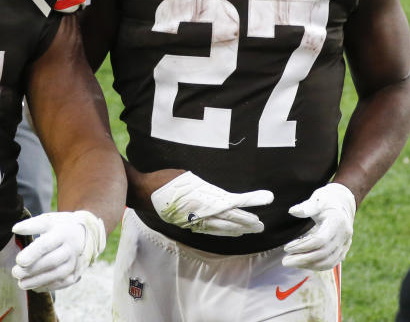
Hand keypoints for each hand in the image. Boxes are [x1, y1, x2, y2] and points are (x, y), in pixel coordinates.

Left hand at [11, 210, 105, 291]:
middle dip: (32, 270)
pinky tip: (33, 287)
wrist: (87, 233)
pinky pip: (62, 283)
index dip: (32, 253)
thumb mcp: (49, 220)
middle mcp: (72, 248)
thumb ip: (32, 225)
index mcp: (63, 233)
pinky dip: (47, 286)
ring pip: (57, 275)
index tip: (19, 260)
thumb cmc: (62, 226)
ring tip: (21, 283)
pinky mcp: (76, 273)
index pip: (47, 244)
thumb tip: (15, 229)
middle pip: (52, 262)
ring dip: (38, 281)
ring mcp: (76, 262)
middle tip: (15, 273)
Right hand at [150, 171, 273, 235]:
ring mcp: (194, 220)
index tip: (266, 199)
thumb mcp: (187, 177)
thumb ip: (205, 187)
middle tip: (261, 225)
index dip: (250, 201)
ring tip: (252, 229)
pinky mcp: (188, 224)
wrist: (143, 192)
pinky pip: (210, 230)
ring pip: (221, 227)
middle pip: (230, 218)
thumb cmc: (164, 179)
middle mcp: (200, 212)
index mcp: (203, 198)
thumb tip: (219, 195)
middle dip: (247, 220)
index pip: (233, 201)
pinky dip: (223, 232)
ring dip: (238, 228)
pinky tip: (233, 232)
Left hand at [283, 183, 356, 270]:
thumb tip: (292, 211)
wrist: (344, 202)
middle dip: (303, 259)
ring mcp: (346, 244)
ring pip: (328, 261)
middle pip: (323, 253)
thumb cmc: (327, 199)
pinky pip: (331, 262)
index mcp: (337, 222)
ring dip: (309, 265)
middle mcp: (344, 235)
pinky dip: (317, 265)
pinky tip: (303, 264)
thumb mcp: (318, 198)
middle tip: (285, 261)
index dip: (302, 246)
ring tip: (291, 263)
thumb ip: (307, 206)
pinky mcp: (344, 249)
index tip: (287, 247)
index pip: (319, 240)